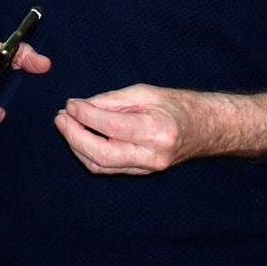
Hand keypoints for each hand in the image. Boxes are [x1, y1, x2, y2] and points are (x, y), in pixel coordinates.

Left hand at [54, 85, 266, 174]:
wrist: (205, 128)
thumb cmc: (176, 105)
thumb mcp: (144, 92)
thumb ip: (111, 101)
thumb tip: (78, 106)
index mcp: (156, 130)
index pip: (110, 127)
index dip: (84, 115)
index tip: (70, 104)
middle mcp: (152, 155)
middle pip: (101, 154)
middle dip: (73, 136)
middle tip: (60, 117)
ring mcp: (148, 168)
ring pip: (101, 165)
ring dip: (77, 146)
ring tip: (66, 124)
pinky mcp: (143, 173)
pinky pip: (109, 168)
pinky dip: (89, 153)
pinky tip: (81, 137)